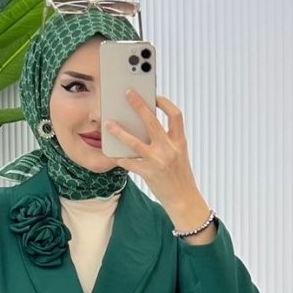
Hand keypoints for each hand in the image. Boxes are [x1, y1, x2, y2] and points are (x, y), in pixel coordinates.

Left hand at [104, 90, 201, 212]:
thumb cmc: (180, 176)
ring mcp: (157, 161)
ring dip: (119, 131)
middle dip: (138, 105)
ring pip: (134, 142)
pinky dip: (119, 157)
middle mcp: (169, 148)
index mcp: (179, 141)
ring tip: (108, 124)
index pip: (175, 115)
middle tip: (127, 93)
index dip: (165, 103)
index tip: (154, 96)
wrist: (184, 199)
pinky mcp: (147, 173)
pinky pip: (129, 162)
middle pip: (152, 121)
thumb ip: (167, 139)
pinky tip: (112, 153)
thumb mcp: (179, 153)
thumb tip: (146, 125)